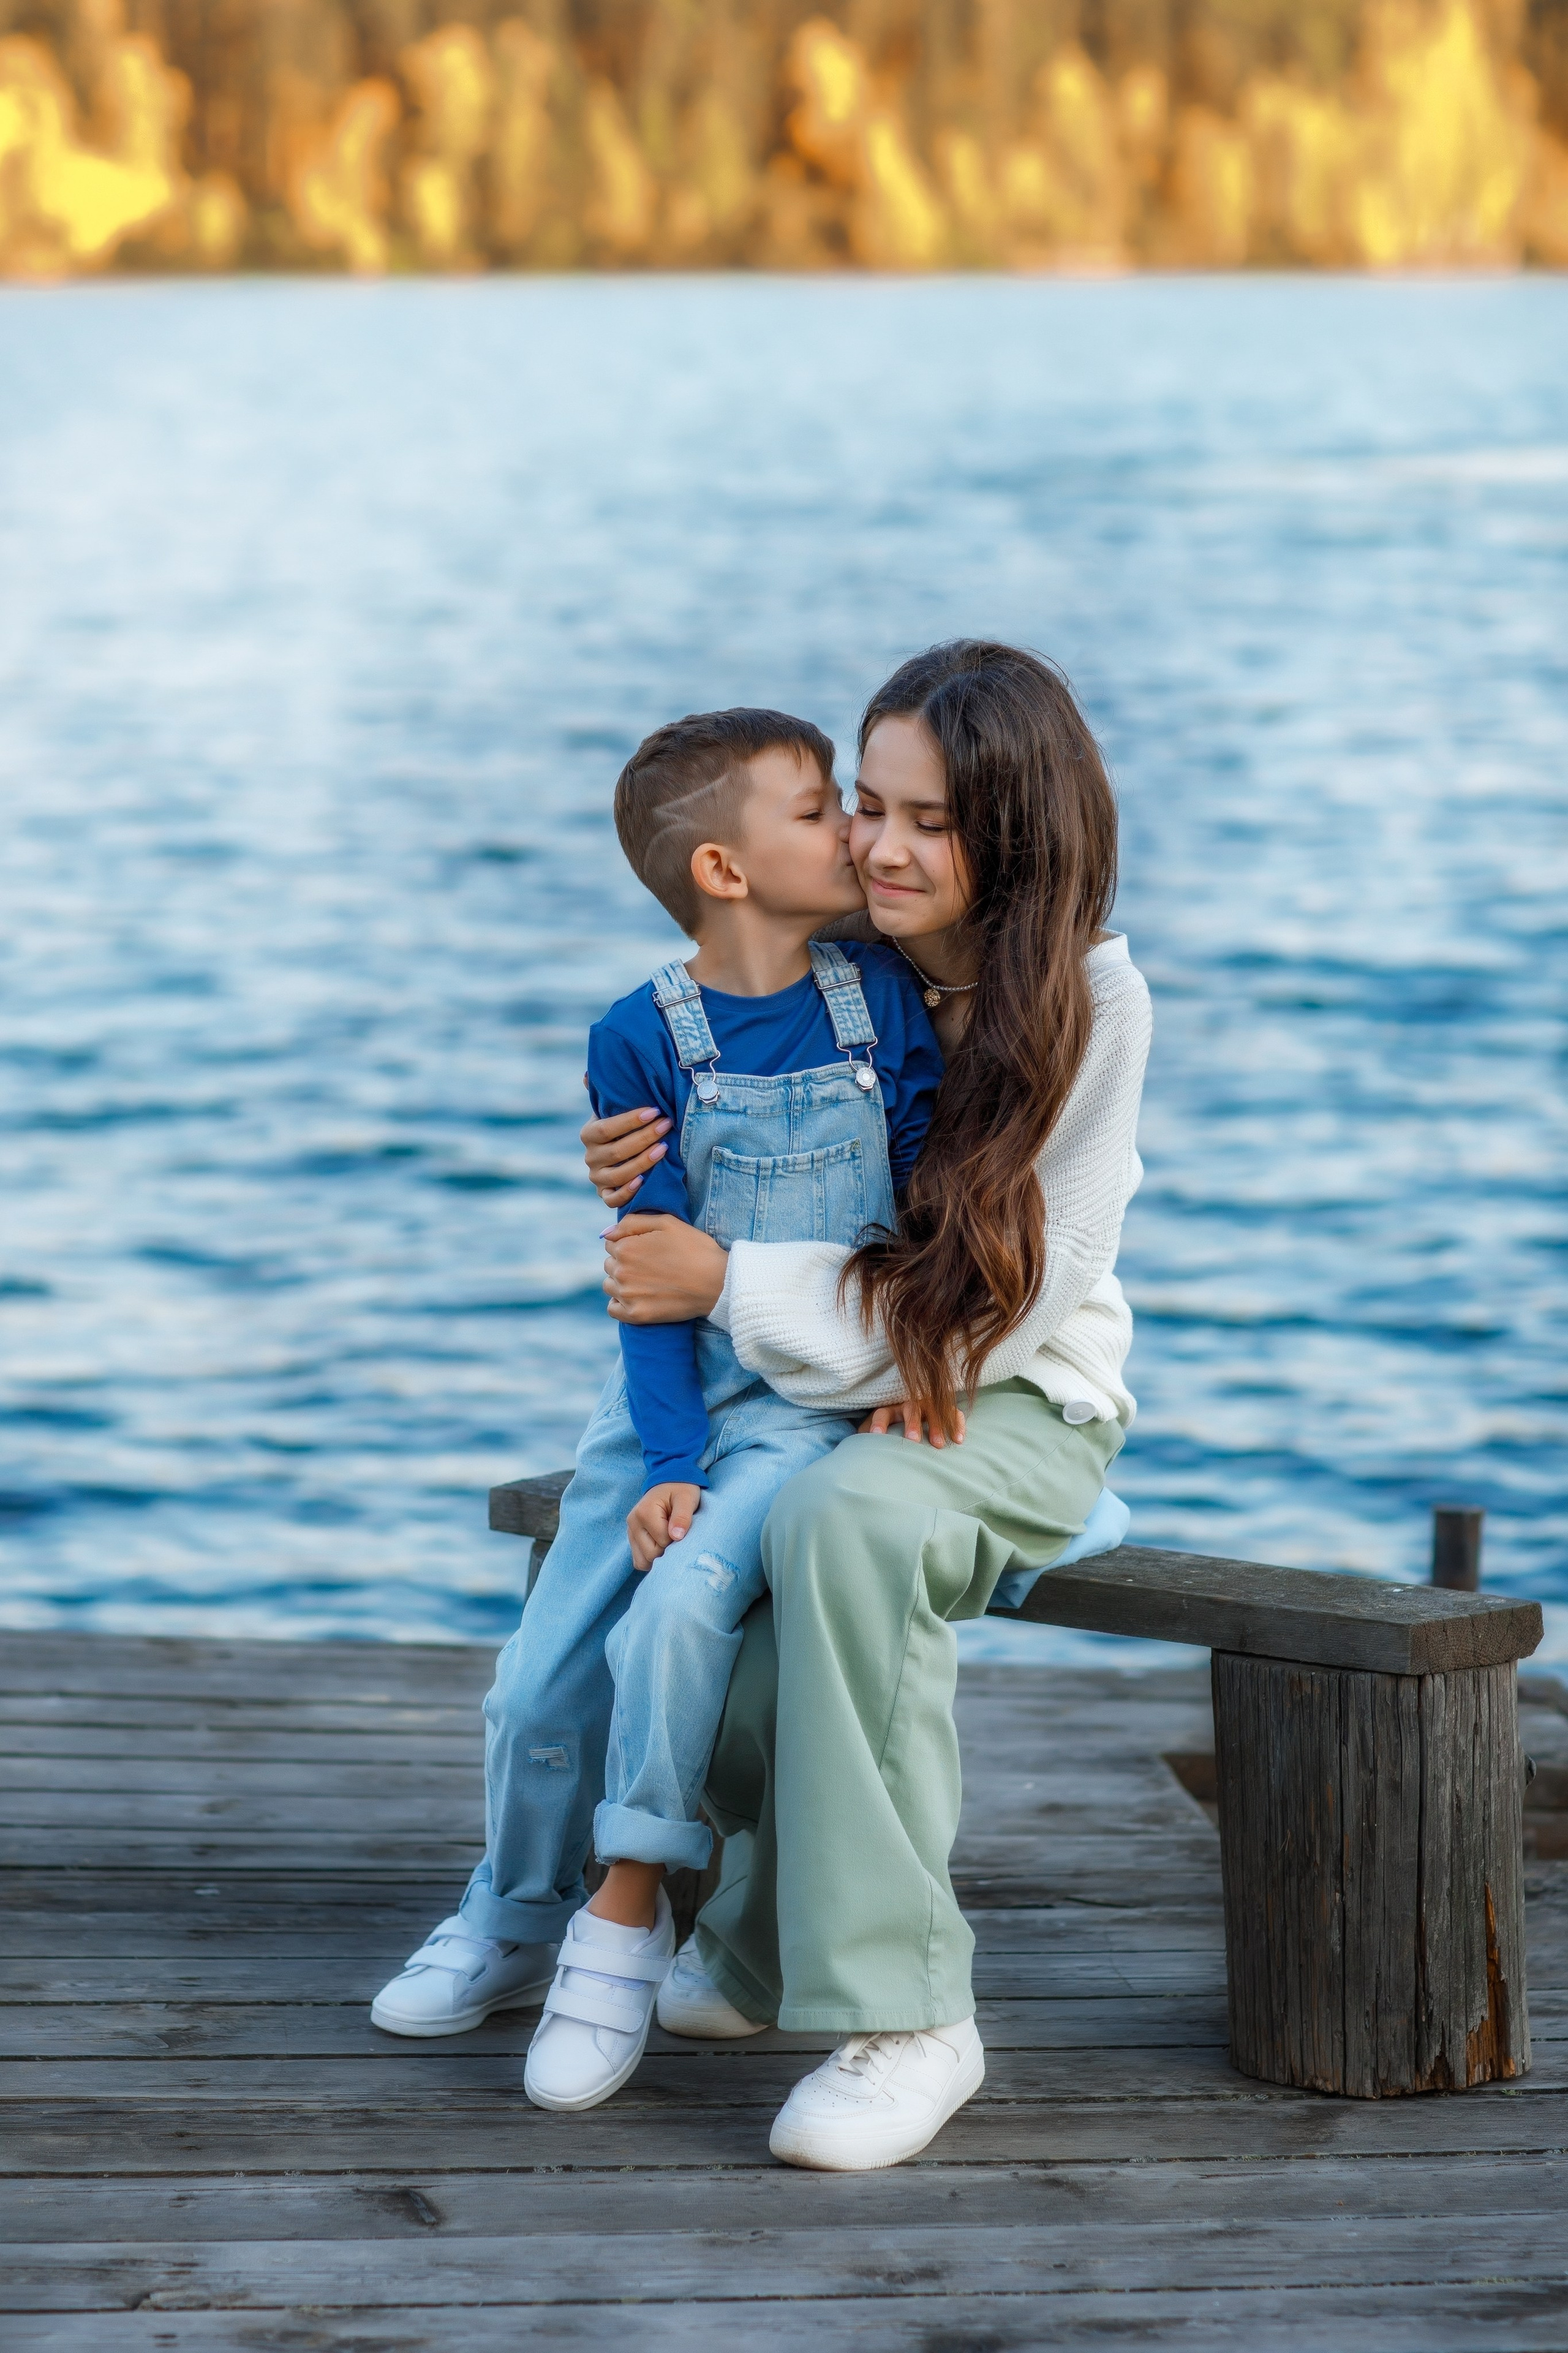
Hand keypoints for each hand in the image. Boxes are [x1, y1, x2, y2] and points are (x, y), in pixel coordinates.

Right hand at [582, 1096, 671, 1207]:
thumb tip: (588, 1075)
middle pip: (616, 1151)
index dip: (630, 1120)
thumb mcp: (613, 1110)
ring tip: (665, 1148)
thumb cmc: (622, 1128)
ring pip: (618, 1175)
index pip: (607, 1128)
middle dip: (644, 1137)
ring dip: (642, 1162)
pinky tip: (644, 1181)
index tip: (654, 1111)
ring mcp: (597, 1178)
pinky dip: (628, 1192)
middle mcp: (590, 1157)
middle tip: (667, 1124)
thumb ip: (604, 1096)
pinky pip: (613, 1199)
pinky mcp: (606, 1195)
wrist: (621, 1157)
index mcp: (589, 1134)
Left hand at [604, 1214, 727, 1322]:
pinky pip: (613, 1309)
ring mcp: (628, 1295)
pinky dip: (620, 1303)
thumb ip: (631, 1222)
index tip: (646, 1248)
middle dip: (624, 1262)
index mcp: (626, 1248)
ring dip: (621, 1282)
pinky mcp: (637, 1315)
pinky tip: (637, 1297)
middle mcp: (621, 1272)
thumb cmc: (695, 1249)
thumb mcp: (667, 1223)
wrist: (718, 1283)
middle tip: (650, 1265)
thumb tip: (606, 1232)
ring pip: (610, 1286)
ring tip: (645, 1281)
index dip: (628, 1243)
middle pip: (609, 1264)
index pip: (611, 1243)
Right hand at [627, 1481, 701, 1571]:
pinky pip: (639, 1560)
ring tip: (669, 1541)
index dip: (677, 1540)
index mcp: (644, 1513)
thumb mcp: (686, 1499)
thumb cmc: (680, 1490)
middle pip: (651, 1554)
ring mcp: (630, 1532)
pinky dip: (651, 1559)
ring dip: (658, 1557)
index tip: (682, 1528)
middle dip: (667, 1550)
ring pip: (642, 1561)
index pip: (662, 1542)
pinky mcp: (632, 1538)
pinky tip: (661, 1547)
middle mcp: (633, 1523)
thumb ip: (682, 1517)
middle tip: (677, 1535)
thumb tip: (676, 1536)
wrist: (669, 1483)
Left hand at [859, 1398, 966, 1447]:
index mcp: (889, 1408)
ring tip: (938, 1445)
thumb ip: (865, 1440)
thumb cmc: (890, 1429)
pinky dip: (956, 1424)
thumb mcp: (875, 1431)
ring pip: (934, 1409)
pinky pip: (953, 1412)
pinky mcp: (944, 1408)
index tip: (875, 1437)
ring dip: (936, 1425)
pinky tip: (958, 1440)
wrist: (908, 1414)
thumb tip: (851, 1455)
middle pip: (910, 1409)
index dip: (878, 1423)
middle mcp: (909, 1403)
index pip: (881, 1412)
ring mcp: (928, 1404)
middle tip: (912, 1441)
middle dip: (911, 1424)